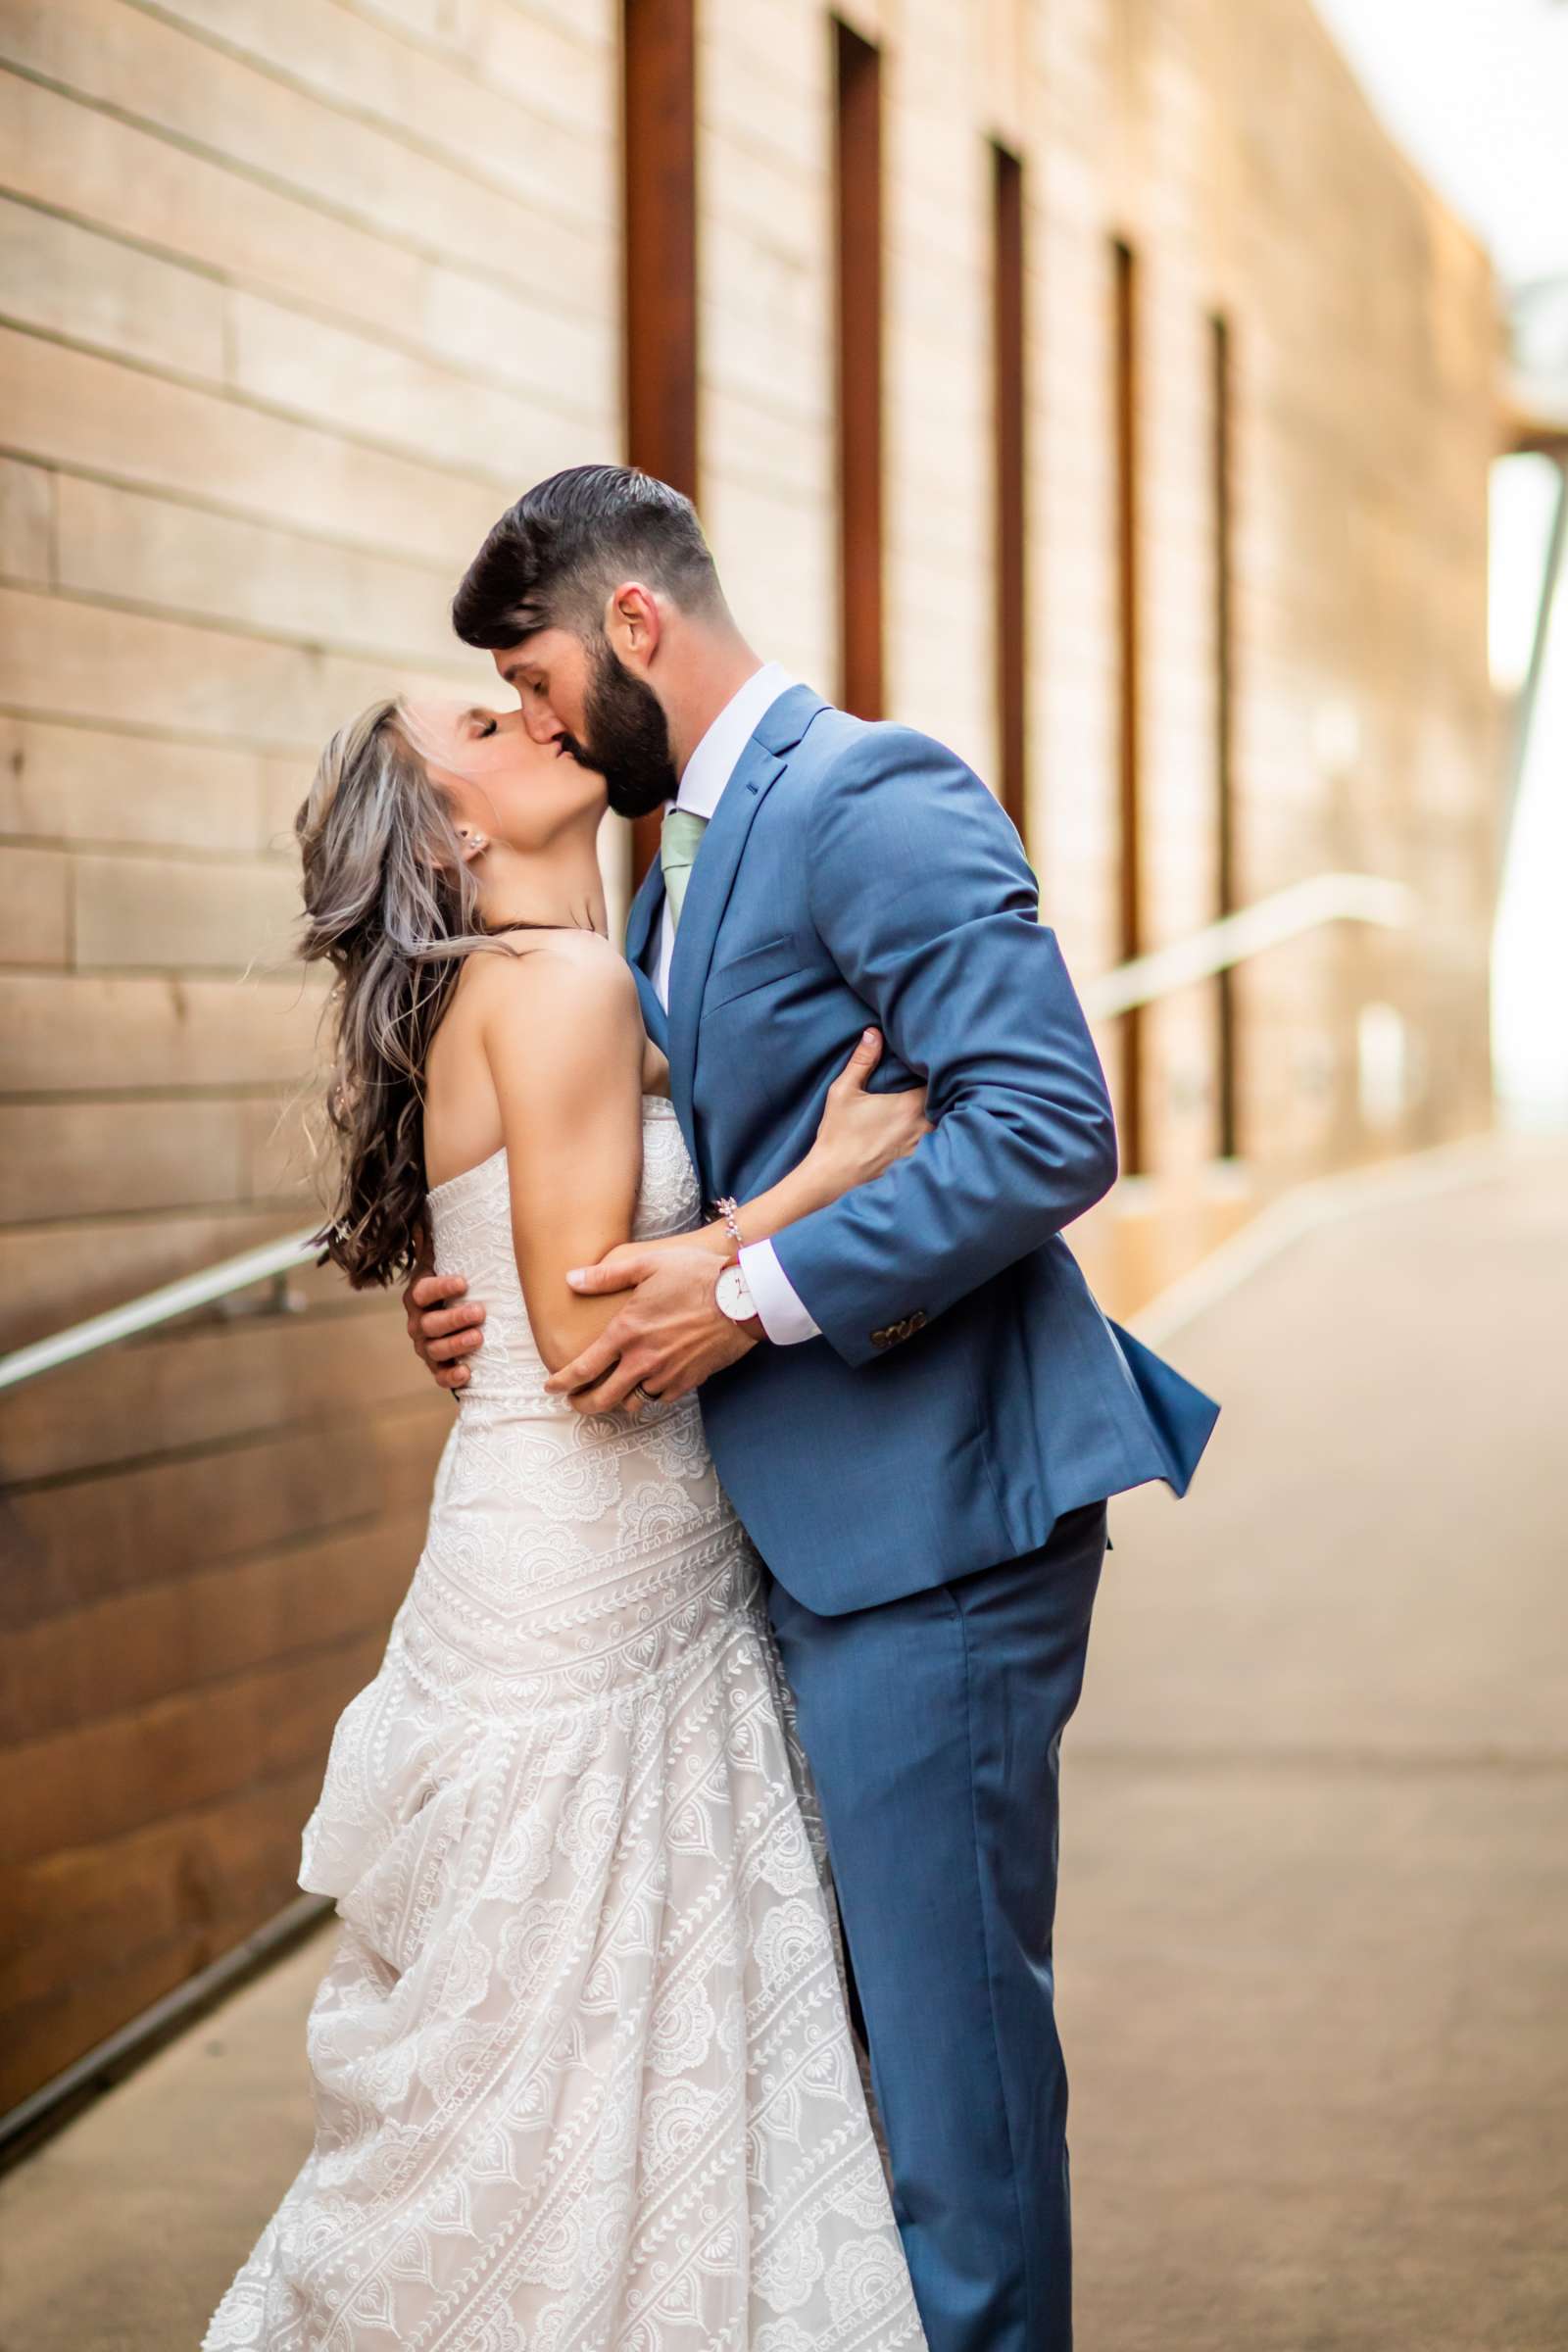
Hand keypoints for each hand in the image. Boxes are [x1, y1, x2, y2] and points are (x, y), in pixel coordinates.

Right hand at [402, 1226, 484, 1393]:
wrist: (452, 1319)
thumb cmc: (454, 1286)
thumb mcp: (446, 1261)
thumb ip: (436, 1242)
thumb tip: (427, 1212)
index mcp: (419, 1295)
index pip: (423, 1291)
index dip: (441, 1287)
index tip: (463, 1282)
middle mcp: (418, 1322)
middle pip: (429, 1323)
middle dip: (454, 1318)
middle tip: (480, 1313)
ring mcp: (426, 1346)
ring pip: (434, 1349)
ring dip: (456, 1345)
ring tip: (479, 1338)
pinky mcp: (437, 1367)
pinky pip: (438, 1376)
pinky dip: (450, 1377)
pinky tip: (467, 1373)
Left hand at [544, 1243, 757, 1412]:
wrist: (744, 1299)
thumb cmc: (697, 1275)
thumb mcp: (649, 1264)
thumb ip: (606, 1275)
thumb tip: (571, 1279)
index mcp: (627, 1332)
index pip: (584, 1368)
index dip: (562, 1382)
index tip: (551, 1387)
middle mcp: (643, 1360)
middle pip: (604, 1399)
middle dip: (584, 1404)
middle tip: (576, 1402)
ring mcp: (668, 1374)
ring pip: (634, 1401)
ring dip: (620, 1400)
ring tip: (613, 1393)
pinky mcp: (690, 1381)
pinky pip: (662, 1398)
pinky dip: (650, 1395)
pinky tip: (649, 1384)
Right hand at [808, 1028, 930, 1200]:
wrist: (833, 1178)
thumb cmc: (837, 1134)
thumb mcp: (844, 1092)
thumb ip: (861, 1061)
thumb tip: (873, 1033)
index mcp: (910, 1107)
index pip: (941, 1083)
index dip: (942, 1073)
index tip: (937, 1067)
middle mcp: (924, 1129)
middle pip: (949, 1106)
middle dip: (947, 1095)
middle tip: (942, 1085)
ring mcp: (924, 1150)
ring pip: (947, 1128)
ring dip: (945, 1118)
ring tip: (939, 1110)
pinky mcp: (920, 1166)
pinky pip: (939, 1148)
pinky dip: (941, 1140)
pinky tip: (936, 1136)